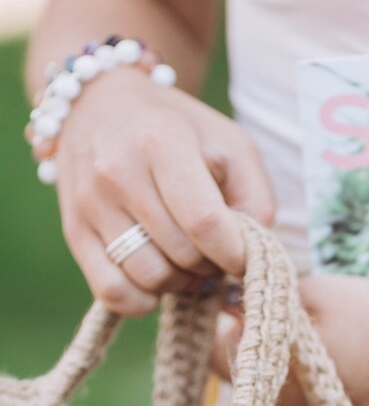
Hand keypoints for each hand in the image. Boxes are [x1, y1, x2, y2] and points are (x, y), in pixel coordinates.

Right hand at [55, 65, 275, 327]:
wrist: (102, 105)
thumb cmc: (181, 131)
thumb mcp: (232, 146)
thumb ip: (257, 199)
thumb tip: (254, 255)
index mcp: (161, 142)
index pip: (205, 222)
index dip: (235, 253)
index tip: (243, 255)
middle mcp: (117, 171)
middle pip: (182, 255)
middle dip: (211, 266)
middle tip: (214, 251)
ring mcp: (90, 204)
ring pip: (151, 278)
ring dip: (180, 282)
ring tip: (187, 259)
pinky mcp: (74, 231)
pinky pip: (113, 292)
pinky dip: (143, 300)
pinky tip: (157, 277)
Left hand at [212, 273, 368, 405]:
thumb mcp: (319, 293)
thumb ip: (263, 298)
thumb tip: (230, 305)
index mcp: (267, 380)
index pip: (217, 356)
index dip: (233, 330)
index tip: (254, 316)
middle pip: (250, 390)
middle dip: (265, 364)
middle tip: (306, 339)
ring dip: (294, 396)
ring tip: (337, 367)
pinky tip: (357, 395)